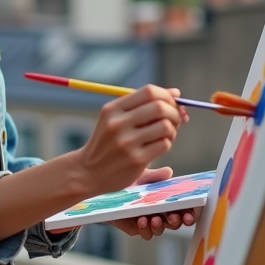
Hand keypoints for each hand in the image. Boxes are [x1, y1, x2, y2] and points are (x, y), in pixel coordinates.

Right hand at [69, 86, 188, 197]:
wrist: (88, 172)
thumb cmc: (108, 143)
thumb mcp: (116, 119)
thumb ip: (143, 106)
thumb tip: (176, 94)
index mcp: (113, 109)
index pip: (149, 92)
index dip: (167, 96)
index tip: (172, 103)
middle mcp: (118, 123)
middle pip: (160, 107)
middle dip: (174, 112)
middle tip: (175, 120)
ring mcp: (126, 142)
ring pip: (165, 126)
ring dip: (172, 130)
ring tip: (165, 135)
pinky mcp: (136, 160)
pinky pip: (164, 144)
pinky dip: (167, 144)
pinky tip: (158, 147)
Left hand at [107, 166, 199, 239]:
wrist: (105, 190)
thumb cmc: (127, 183)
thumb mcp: (141, 177)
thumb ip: (155, 176)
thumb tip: (168, 172)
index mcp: (165, 201)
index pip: (182, 208)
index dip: (190, 212)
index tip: (192, 211)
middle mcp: (159, 213)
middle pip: (175, 222)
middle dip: (178, 221)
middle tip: (177, 216)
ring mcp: (147, 222)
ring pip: (161, 229)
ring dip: (160, 225)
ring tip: (155, 218)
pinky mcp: (134, 228)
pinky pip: (144, 233)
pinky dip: (145, 228)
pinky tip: (142, 220)